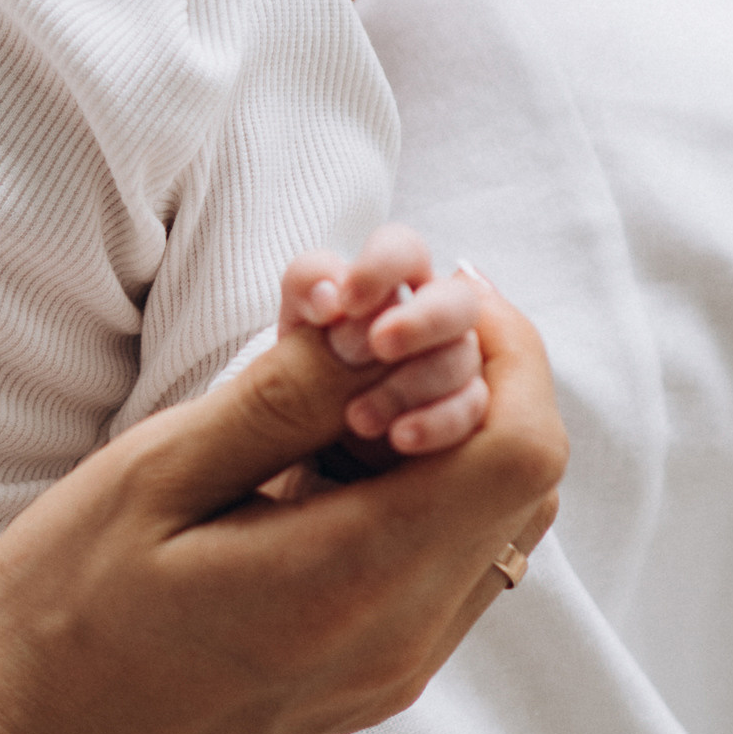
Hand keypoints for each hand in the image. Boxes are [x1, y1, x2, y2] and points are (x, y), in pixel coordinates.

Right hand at [0, 274, 561, 733]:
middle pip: (526, 484)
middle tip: (380, 325)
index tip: (424, 294)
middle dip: (479, 380)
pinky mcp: (374, 681)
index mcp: (350, 580)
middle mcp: (401, 637)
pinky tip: (326, 458)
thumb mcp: (153, 479)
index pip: (519, 449)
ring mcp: (395, 670)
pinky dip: (421, 493)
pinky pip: (449, 568)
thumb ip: (278, 401)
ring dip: (451, 435)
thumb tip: (376, 318)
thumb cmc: (66, 617)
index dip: (501, 350)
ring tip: (342, 384)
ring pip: (497, 525)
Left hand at [279, 224, 487, 458]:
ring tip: (357, 418)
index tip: (343, 302)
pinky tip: (400, 438)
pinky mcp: (453, 420)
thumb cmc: (264, 414)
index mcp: (370, 293)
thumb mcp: (259, 378)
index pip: (399, 250)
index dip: (380, 267)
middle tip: (381, 345)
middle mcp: (417, 324)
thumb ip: (293, 336)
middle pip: (454, 297)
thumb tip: (330, 300)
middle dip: (423, 318)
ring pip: (463, 356)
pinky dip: (440, 422)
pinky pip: (473, 411)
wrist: (272, 483)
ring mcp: (442, 373)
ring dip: (416, 382)